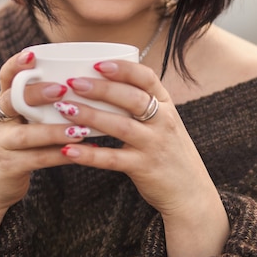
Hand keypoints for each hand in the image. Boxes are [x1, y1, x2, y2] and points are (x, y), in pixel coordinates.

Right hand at [0, 50, 85, 210]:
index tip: (32, 54)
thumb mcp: (22, 118)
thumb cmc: (19, 142)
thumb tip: (83, 78)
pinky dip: (62, 155)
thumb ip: (40, 101)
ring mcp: (1, 143)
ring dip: (55, 131)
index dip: (16, 64)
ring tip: (81, 128)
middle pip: (12, 101)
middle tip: (62, 89)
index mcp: (4, 101)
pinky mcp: (9, 166)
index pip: (5, 76)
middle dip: (37, 93)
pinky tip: (84, 150)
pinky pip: (38, 159)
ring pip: (27, 134)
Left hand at [56, 60, 229, 256]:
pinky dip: (89, 154)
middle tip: (73, 83)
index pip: (147, 78)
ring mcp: (154, 145)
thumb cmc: (168, 150)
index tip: (98, 64)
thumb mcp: (164, 121)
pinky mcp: (144, 168)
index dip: (123, 69)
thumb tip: (104, 81)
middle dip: (101, 89)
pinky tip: (68, 150)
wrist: (191, 192)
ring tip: (66, 109)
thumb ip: (142, 103)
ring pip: (120, 126)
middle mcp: (163, 121)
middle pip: (131, 98)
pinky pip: (112, 159)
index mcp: (166, 104)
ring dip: (91, 116)